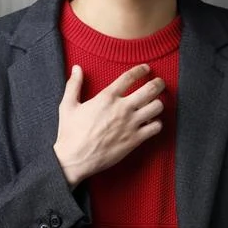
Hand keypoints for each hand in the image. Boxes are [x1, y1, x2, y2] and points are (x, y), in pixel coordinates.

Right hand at [53, 64, 164, 186]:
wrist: (75, 159)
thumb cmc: (70, 133)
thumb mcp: (67, 105)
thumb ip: (74, 85)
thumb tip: (77, 68)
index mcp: (107, 97)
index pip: (129, 77)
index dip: (140, 70)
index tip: (146, 68)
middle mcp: (122, 108)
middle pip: (150, 89)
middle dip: (158, 84)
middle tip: (160, 83)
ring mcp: (130, 124)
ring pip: (156, 107)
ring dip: (158, 103)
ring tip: (155, 103)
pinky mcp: (135, 140)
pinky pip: (156, 127)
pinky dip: (156, 124)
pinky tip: (151, 123)